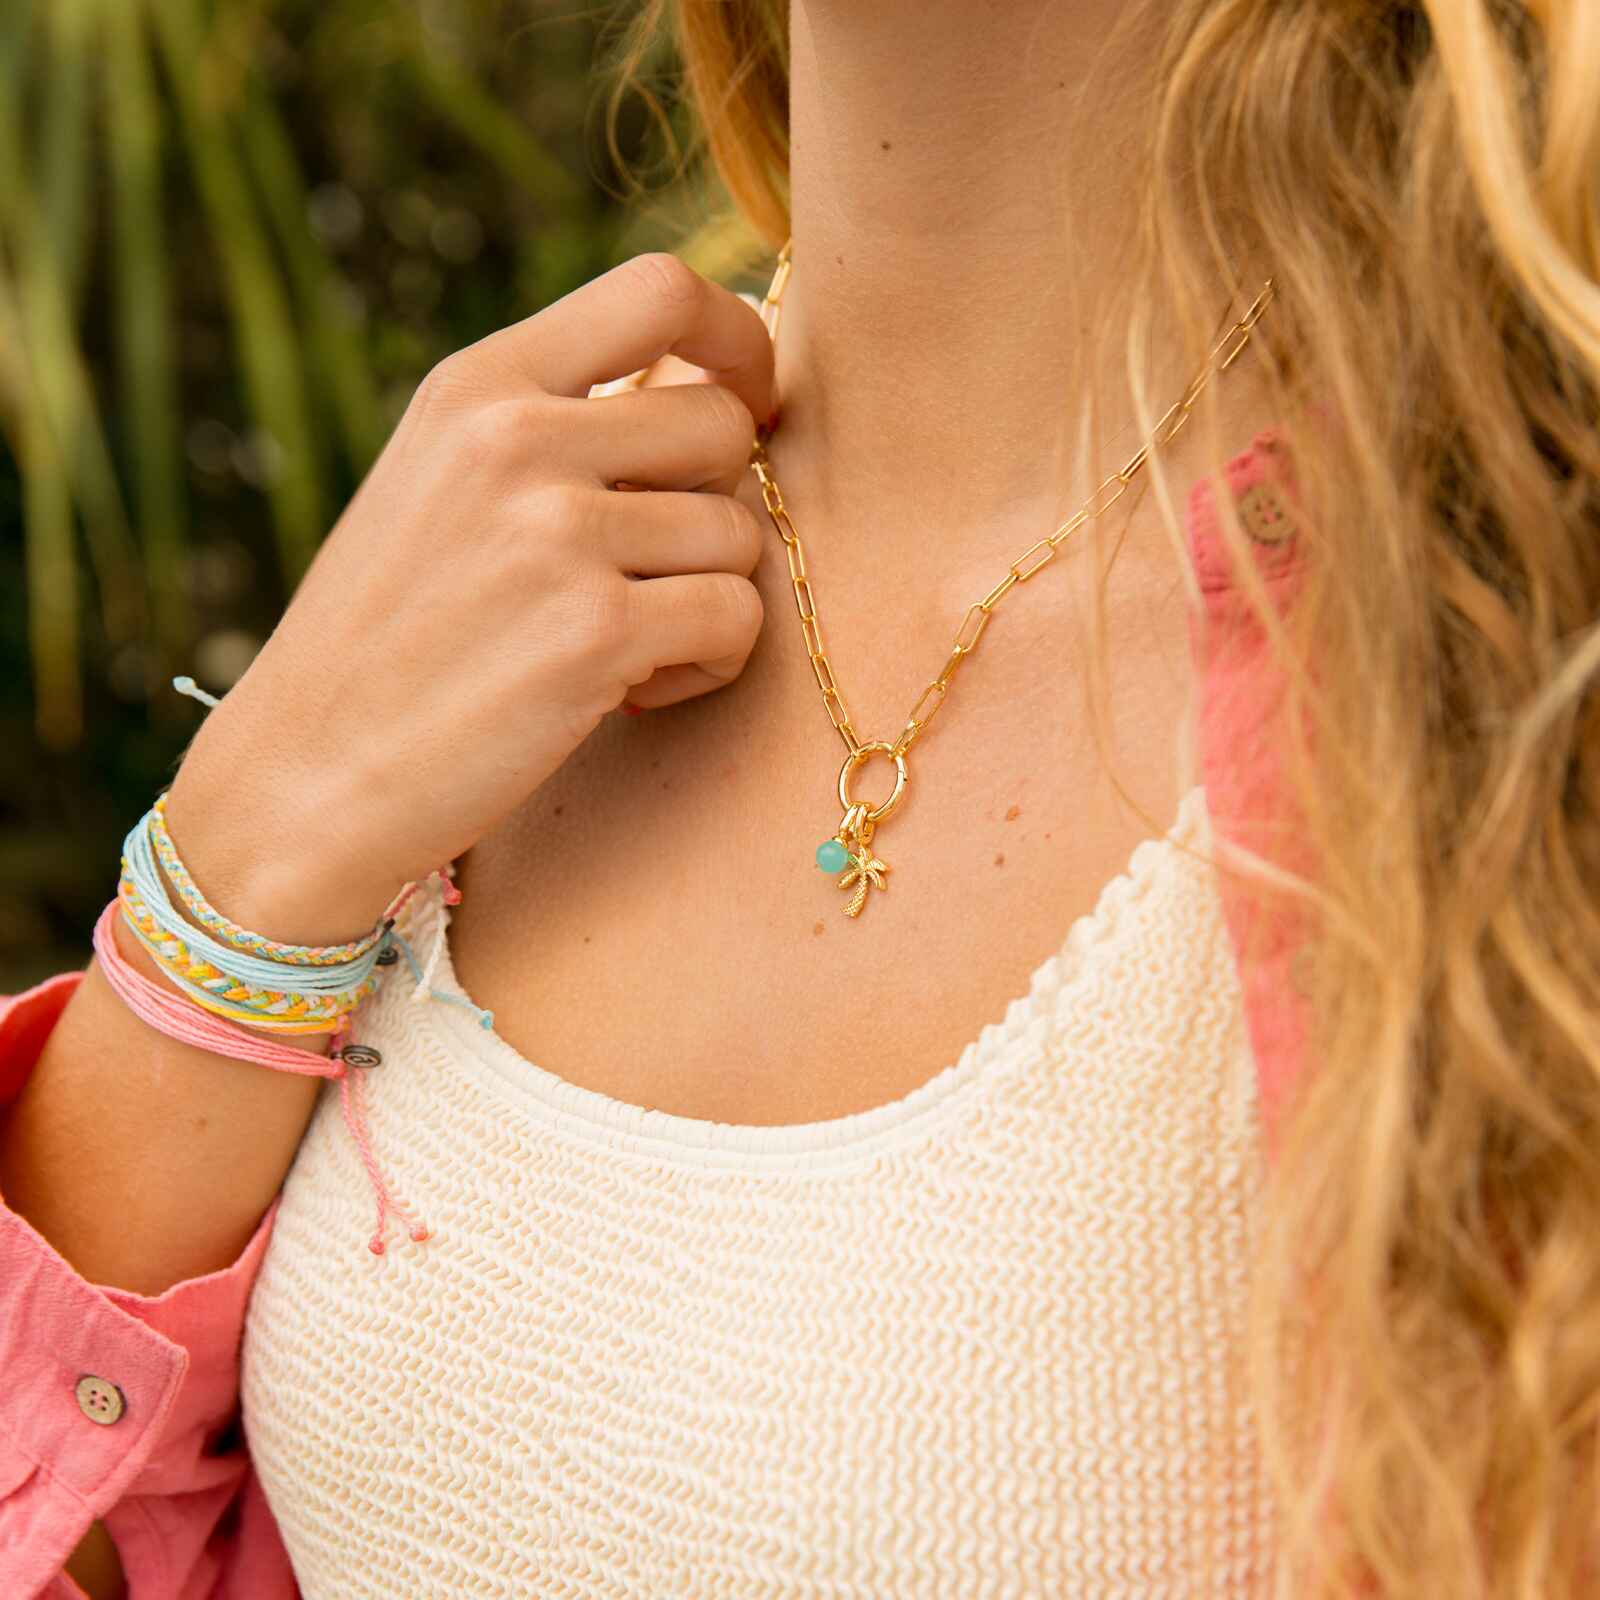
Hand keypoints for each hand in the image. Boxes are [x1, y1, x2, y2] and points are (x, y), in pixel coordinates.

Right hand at [163, 253, 775, 944]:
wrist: (307, 774)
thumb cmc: (392, 638)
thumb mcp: (445, 486)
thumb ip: (561, 425)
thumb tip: (715, 386)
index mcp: (479, 385)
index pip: (660, 288)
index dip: (737, 340)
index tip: (745, 404)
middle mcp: (519, 438)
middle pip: (726, 426)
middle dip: (714, 509)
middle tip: (649, 577)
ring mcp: (558, 533)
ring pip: (740, 536)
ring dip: (706, 603)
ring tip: (623, 648)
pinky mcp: (597, 632)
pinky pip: (737, 619)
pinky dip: (707, 665)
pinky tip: (631, 691)